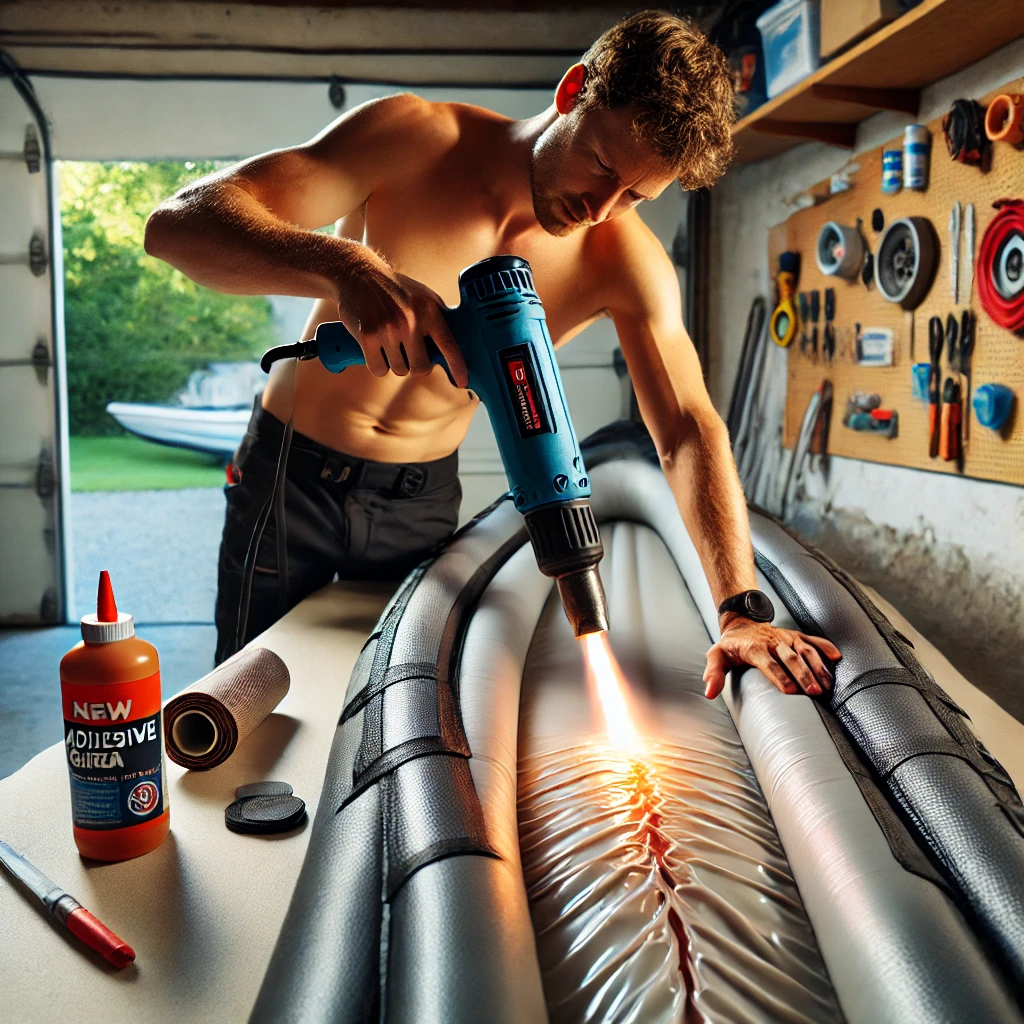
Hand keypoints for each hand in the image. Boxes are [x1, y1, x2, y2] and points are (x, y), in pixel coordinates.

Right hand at [336, 258, 468, 387]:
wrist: (358, 274)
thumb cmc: (394, 289)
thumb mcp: (423, 297)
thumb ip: (438, 320)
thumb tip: (455, 347)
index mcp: (429, 310)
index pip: (449, 345)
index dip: (457, 367)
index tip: (462, 382)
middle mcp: (410, 320)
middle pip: (421, 368)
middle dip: (415, 365)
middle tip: (408, 352)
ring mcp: (388, 329)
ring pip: (399, 370)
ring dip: (394, 363)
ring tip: (389, 343)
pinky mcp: (367, 336)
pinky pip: (378, 369)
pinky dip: (377, 364)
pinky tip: (375, 348)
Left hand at [703, 616, 840, 699]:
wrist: (742, 622)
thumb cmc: (730, 646)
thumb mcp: (716, 656)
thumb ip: (714, 674)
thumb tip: (709, 693)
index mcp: (753, 648)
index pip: (768, 663)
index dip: (780, 676)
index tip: (791, 692)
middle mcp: (772, 641)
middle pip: (790, 658)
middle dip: (803, 674)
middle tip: (815, 692)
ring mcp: (786, 638)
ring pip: (805, 650)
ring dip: (817, 666)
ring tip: (827, 684)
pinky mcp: (796, 636)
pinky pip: (813, 640)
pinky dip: (825, 646)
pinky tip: (837, 657)